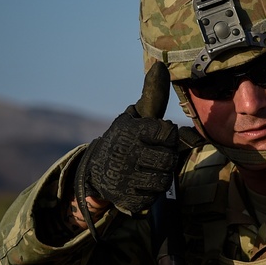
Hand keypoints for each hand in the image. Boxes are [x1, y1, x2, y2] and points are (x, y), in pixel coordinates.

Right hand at [79, 62, 176, 215]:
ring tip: (145, 167)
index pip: (168, 133)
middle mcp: (125, 154)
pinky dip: (151, 190)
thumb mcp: (135, 117)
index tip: (153, 136)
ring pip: (164, 178)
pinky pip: (155, 196)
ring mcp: (125, 178)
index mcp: (129, 131)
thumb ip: (152, 96)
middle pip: (169, 158)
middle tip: (148, 154)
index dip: (165, 135)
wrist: (96, 172)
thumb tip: (161, 65)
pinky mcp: (127, 199)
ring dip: (159, 174)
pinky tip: (139, 182)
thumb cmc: (125, 140)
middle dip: (163, 157)